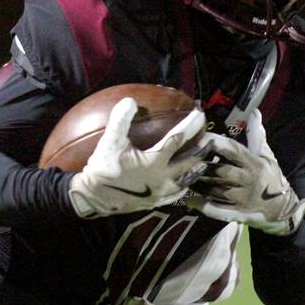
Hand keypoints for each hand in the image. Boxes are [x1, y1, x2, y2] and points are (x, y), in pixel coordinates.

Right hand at [69, 98, 206, 217]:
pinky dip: (182, 188)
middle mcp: (162, 178)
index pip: (177, 140)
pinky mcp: (154, 203)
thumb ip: (120, 119)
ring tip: (202, 164)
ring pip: (185, 182)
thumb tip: (130, 101)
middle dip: (201, 151)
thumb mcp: (110, 141)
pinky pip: (174, 196)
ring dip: (195, 171)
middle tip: (211, 141)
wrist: (93, 197)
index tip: (200, 115)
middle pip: (189, 163)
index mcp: (154, 162)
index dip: (190, 126)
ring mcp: (159, 193)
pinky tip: (182, 185)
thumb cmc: (103, 168)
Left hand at [192, 110, 304, 235]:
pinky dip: (204, 206)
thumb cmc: (272, 177)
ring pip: (217, 191)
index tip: (198, 138)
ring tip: (181, 178)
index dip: (216, 144)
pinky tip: (190, 201)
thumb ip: (257, 135)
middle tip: (184, 161)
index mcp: (254, 164)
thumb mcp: (267, 156)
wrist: (284, 208)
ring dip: (199, 185)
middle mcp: (249, 180)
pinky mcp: (239, 213)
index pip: (234, 151)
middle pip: (222, 172)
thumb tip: (254, 112)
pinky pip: (219, 210)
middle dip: (203, 167)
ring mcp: (243, 198)